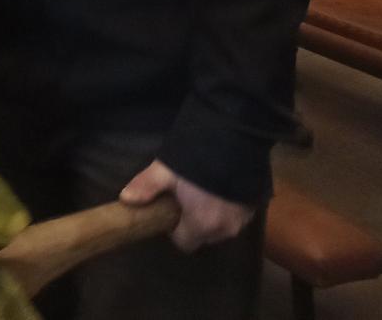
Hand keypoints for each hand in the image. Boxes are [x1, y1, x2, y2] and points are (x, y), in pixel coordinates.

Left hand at [119, 160, 252, 251]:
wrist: (236, 138)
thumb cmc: (196, 157)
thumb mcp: (165, 170)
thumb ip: (146, 186)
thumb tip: (125, 199)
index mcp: (203, 225)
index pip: (185, 243)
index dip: (175, 229)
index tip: (171, 209)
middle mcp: (226, 229)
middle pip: (204, 237)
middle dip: (194, 223)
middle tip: (186, 197)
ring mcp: (244, 219)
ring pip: (222, 228)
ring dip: (213, 216)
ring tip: (205, 191)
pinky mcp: (256, 207)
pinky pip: (237, 217)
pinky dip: (229, 208)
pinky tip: (222, 187)